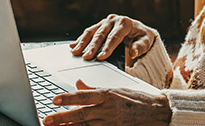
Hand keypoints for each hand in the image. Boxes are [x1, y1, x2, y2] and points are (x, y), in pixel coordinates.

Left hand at [43, 80, 170, 125]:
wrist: (158, 112)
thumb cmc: (137, 100)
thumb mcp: (116, 89)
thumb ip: (95, 88)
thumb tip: (78, 83)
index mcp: (108, 95)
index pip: (84, 96)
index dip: (68, 98)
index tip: (54, 100)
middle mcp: (108, 109)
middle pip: (81, 114)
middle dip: (62, 118)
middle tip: (47, 119)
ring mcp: (111, 123)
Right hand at [70, 14, 155, 61]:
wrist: (138, 30)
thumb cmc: (142, 36)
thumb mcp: (146, 41)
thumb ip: (140, 46)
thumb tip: (133, 52)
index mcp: (125, 23)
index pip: (115, 37)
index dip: (107, 47)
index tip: (101, 57)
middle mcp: (114, 20)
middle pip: (101, 34)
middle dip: (92, 46)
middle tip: (86, 58)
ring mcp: (105, 22)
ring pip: (92, 31)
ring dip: (83, 42)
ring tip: (75, 52)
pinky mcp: (99, 25)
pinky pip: (89, 32)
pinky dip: (80, 39)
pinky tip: (73, 46)